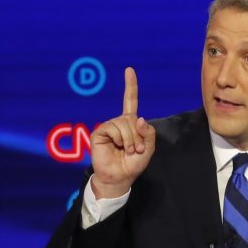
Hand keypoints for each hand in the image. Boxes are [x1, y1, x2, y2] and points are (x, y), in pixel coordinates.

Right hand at [90, 67, 155, 197]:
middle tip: (136, 150)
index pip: (130, 100)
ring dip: (130, 140)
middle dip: (138, 136)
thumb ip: (148, 133)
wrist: (120, 177)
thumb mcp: (148, 148)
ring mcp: (108, 126)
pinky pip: (113, 128)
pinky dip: (120, 139)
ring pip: (124, 123)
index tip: (129, 70)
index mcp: (130, 123)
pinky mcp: (99, 132)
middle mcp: (118, 122)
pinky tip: (118, 147)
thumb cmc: (133, 163)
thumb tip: (138, 119)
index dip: (130, 86)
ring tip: (128, 151)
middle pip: (132, 119)